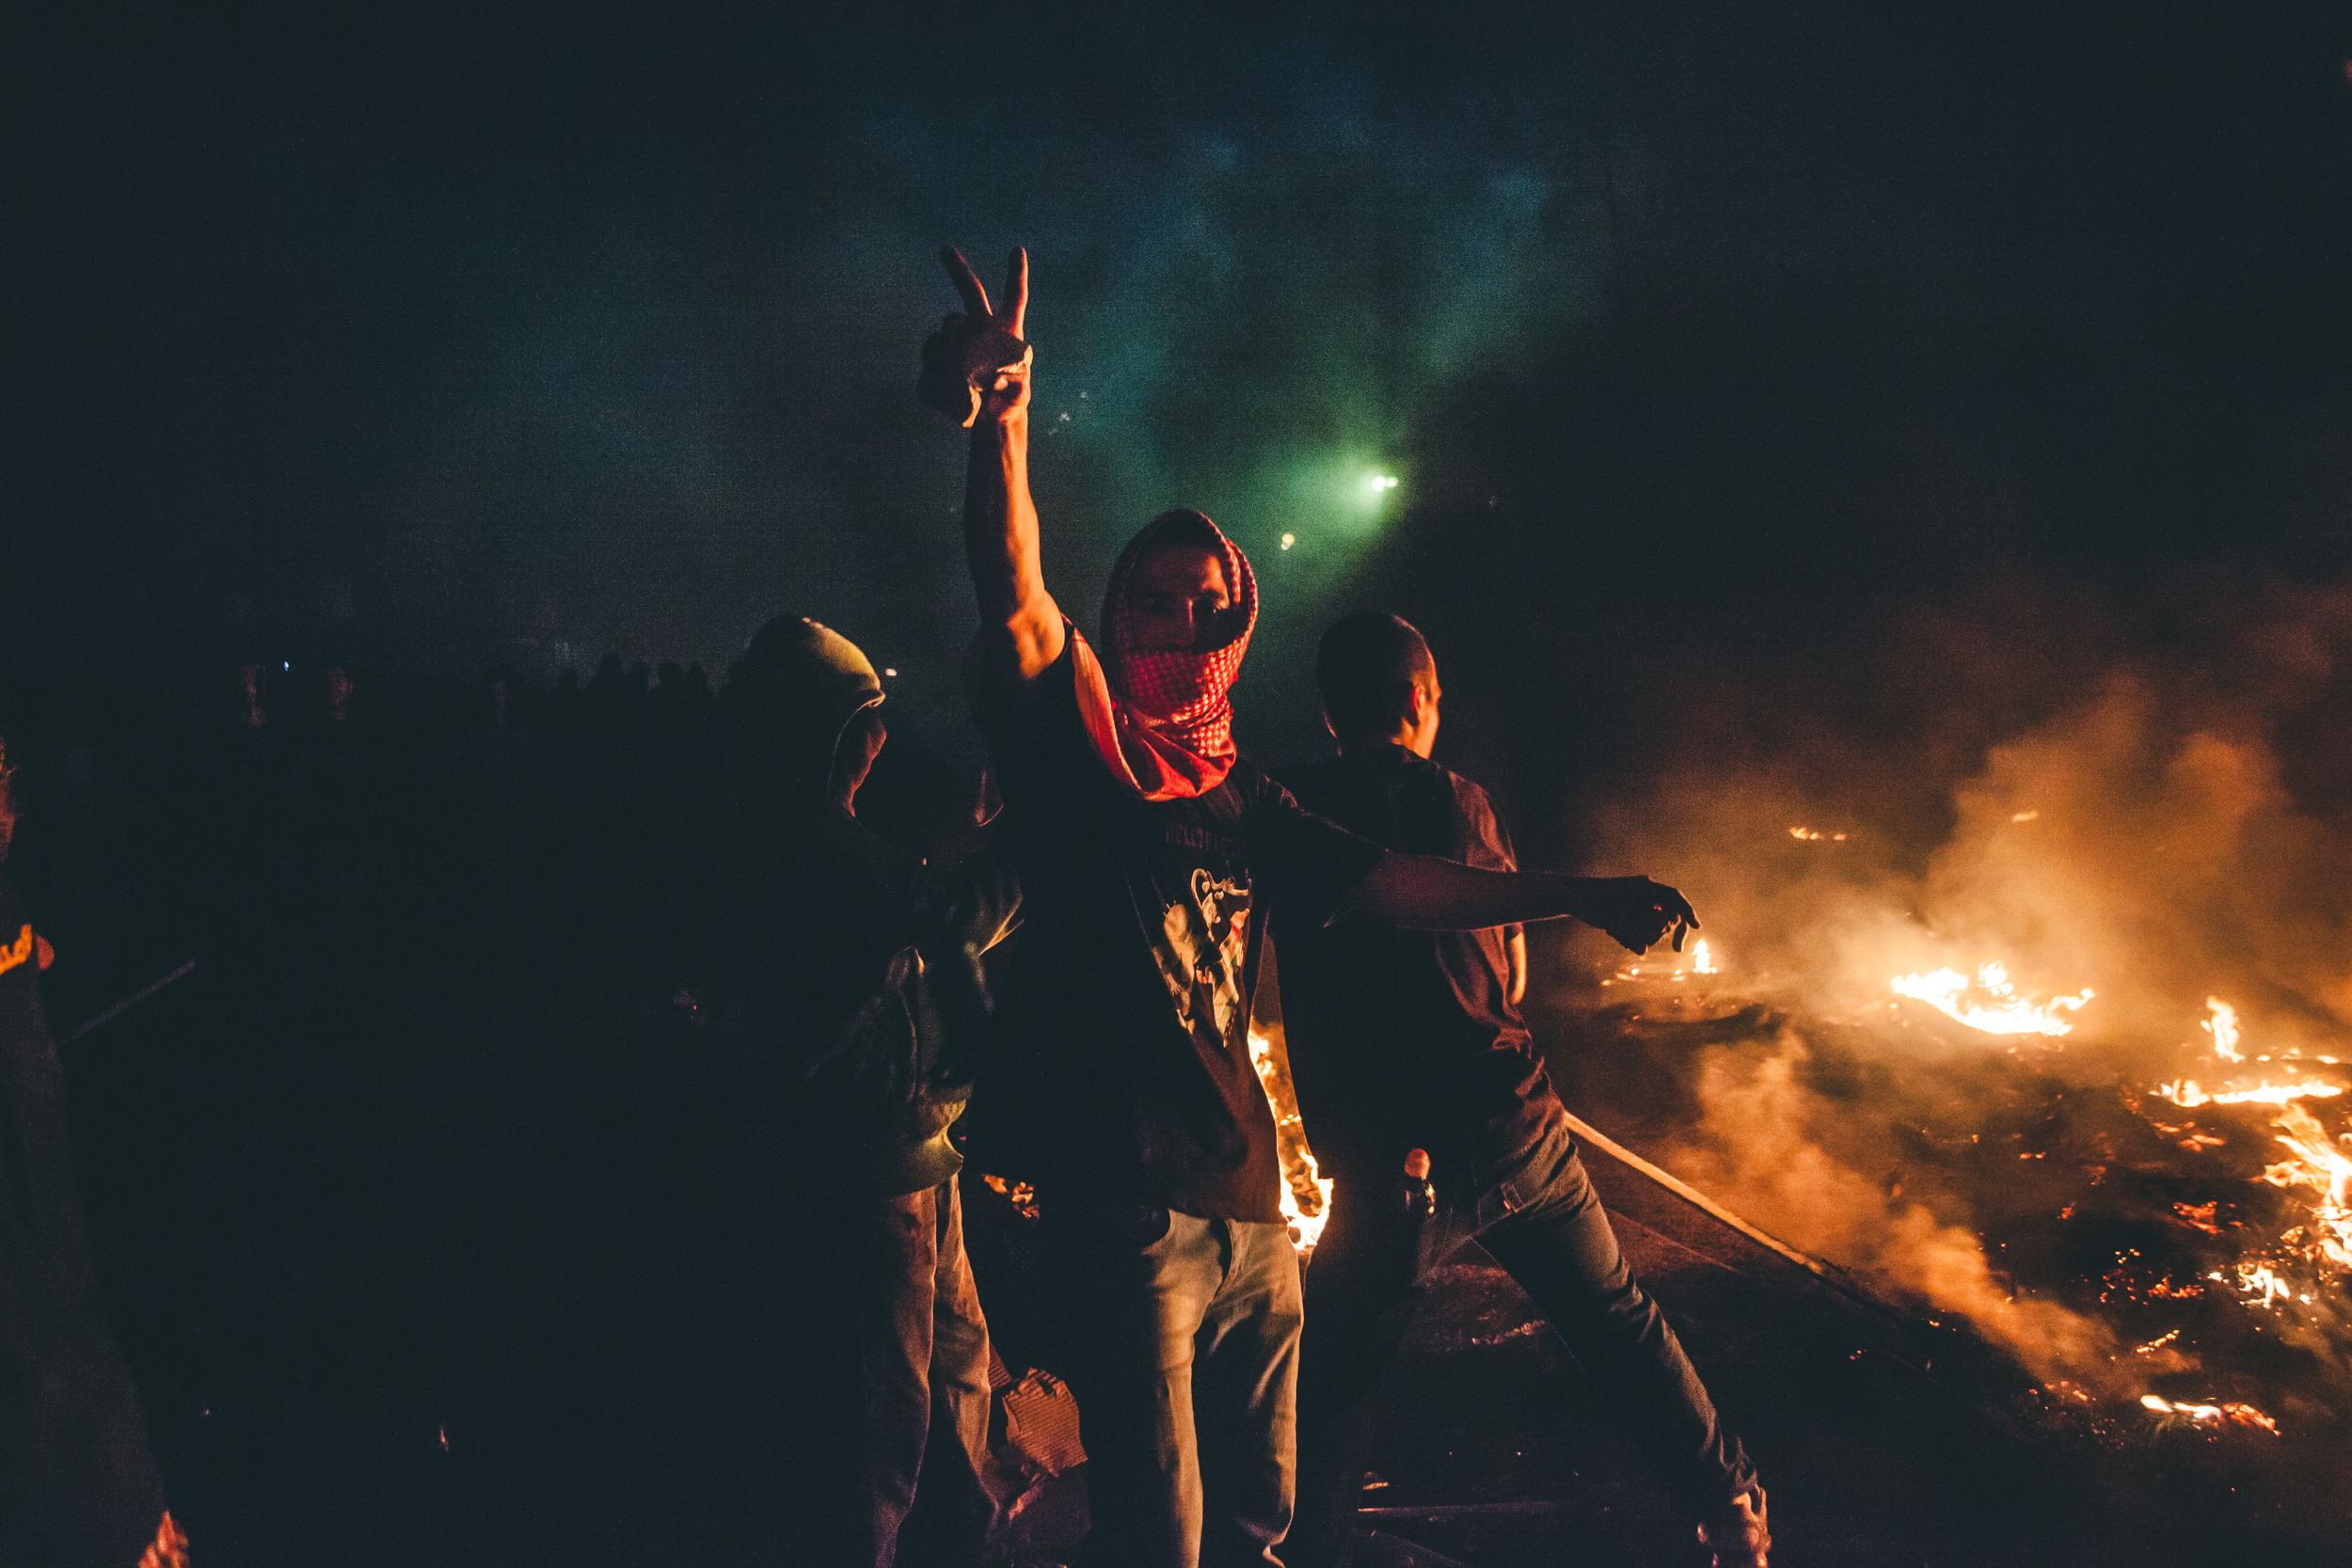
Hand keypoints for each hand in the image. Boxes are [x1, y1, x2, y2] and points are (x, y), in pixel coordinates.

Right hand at [920, 246, 1031, 426]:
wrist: (986, 419)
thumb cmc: (1009, 403)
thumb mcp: (1018, 399)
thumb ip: (1015, 391)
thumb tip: (1001, 381)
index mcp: (1006, 332)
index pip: (1014, 298)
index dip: (1016, 275)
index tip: (1017, 251)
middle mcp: (980, 329)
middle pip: (969, 294)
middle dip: (958, 269)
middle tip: (945, 249)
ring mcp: (957, 342)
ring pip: (945, 332)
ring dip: (947, 351)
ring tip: (959, 381)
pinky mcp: (938, 361)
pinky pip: (929, 362)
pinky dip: (934, 378)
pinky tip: (944, 394)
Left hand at [1583, 876, 1698, 954]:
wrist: (1572, 896)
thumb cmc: (1594, 903)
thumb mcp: (1613, 918)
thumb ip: (1629, 935)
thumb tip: (1643, 951)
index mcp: (1645, 887)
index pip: (1674, 897)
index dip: (1688, 911)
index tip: (1697, 926)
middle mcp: (1644, 895)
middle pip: (1665, 917)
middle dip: (1654, 932)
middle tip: (1634, 937)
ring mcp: (1637, 904)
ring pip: (1651, 927)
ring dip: (1638, 936)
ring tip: (1616, 933)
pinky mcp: (1630, 913)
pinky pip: (1640, 929)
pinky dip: (1631, 936)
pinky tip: (1614, 934)